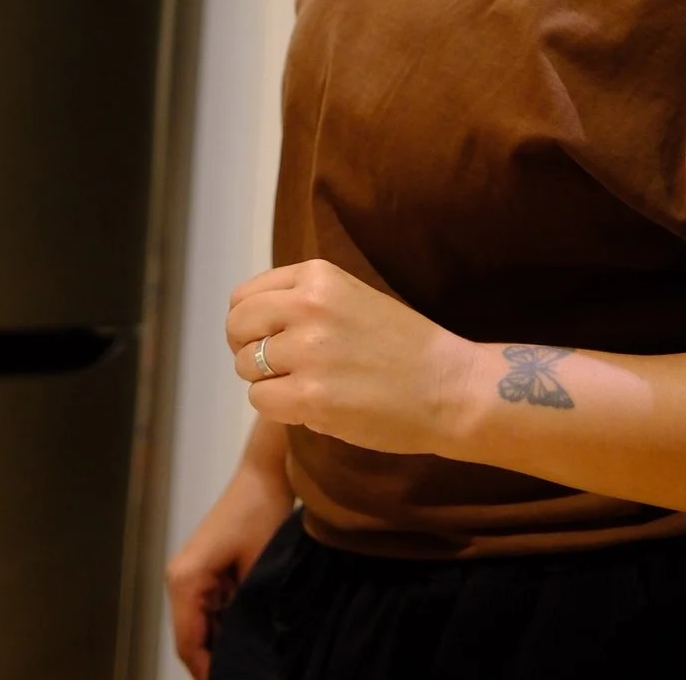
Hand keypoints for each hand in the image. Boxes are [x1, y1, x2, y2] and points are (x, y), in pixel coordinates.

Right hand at [164, 454, 291, 679]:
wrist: (264, 474)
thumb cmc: (262, 514)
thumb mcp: (257, 570)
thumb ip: (244, 612)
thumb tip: (245, 650)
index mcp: (185, 580)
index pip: (189, 643)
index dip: (209, 671)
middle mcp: (178, 578)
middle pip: (190, 637)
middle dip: (214, 659)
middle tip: (248, 672)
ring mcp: (187, 573)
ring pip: (199, 625)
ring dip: (220, 643)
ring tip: (250, 660)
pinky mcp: (201, 568)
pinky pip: (206, 609)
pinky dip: (223, 624)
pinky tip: (248, 635)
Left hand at [225, 260, 479, 457]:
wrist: (449, 386)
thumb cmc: (404, 346)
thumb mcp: (351, 298)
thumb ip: (304, 302)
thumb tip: (250, 321)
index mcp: (317, 276)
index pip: (244, 297)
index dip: (248, 324)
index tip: (265, 340)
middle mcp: (307, 305)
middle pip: (236, 328)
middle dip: (247, 351)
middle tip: (278, 370)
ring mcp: (307, 351)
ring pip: (246, 368)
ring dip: (269, 383)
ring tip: (307, 387)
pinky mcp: (311, 395)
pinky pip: (262, 400)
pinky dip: (280, 408)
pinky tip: (312, 406)